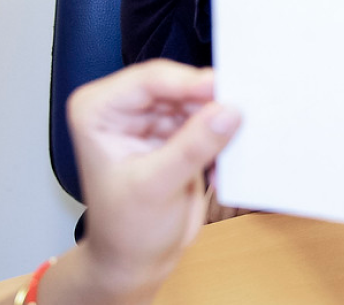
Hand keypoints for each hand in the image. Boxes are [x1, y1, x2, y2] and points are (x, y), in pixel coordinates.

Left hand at [46, 60, 239, 304]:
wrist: (136, 262)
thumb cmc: (128, 230)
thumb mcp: (158, 187)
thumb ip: (193, 146)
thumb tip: (228, 111)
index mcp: (98, 109)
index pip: (149, 80)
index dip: (189, 83)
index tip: (225, 92)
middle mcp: (122, 106)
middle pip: (177, 84)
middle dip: (209, 100)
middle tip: (245, 110)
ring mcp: (150, 118)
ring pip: (196, 100)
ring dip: (219, 119)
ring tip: (237, 140)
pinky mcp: (175, 133)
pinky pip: (207, 119)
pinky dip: (221, 135)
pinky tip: (225, 159)